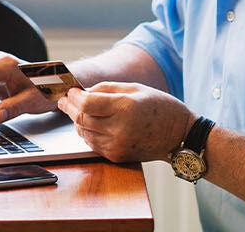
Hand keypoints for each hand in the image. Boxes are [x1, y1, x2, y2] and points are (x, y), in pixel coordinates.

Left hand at [56, 81, 194, 163]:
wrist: (180, 135)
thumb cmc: (160, 107)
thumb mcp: (135, 88)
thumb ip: (106, 88)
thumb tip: (83, 91)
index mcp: (125, 107)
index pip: (86, 103)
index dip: (74, 97)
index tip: (70, 91)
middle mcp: (119, 128)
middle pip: (82, 118)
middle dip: (70, 108)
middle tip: (64, 101)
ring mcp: (118, 145)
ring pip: (84, 132)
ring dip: (77, 121)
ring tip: (77, 111)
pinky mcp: (117, 156)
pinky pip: (92, 144)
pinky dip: (87, 133)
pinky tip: (89, 124)